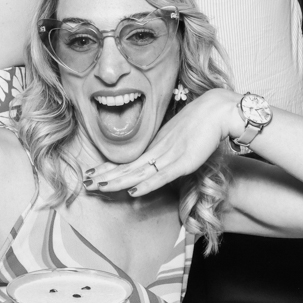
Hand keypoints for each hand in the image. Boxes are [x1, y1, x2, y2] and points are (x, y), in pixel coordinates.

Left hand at [84, 89, 241, 196]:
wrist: (217, 110)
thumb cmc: (201, 124)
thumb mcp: (179, 141)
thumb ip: (168, 152)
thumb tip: (159, 164)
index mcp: (156, 146)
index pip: (128, 160)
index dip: (109, 168)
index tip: (91, 174)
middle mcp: (158, 150)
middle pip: (127, 167)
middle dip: (105, 176)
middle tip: (85, 183)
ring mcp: (169, 155)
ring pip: (138, 172)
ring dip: (117, 181)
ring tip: (98, 187)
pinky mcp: (184, 161)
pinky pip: (162, 176)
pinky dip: (147, 184)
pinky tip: (133, 191)